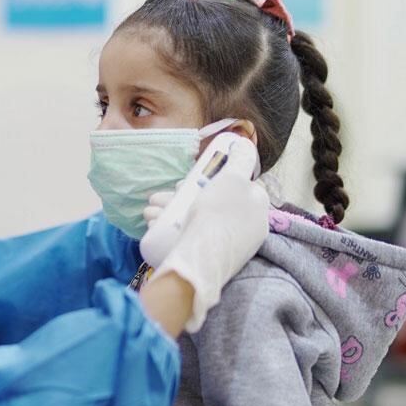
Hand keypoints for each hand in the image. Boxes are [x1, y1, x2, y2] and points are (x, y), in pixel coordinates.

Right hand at [141, 141, 268, 332]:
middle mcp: (246, 230)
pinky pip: (191, 240)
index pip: (236, 187)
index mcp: (257, 211)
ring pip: (197, 222)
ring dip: (169, 212)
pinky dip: (171, 231)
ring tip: (148, 212)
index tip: (189, 180)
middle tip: (160, 198)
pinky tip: (154, 226)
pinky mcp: (209, 263)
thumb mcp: (233, 179)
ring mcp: (228, 249)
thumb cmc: (218, 215)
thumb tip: (245, 143)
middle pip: (212, 205)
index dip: (210, 179)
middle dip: (181, 197)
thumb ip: (242, 159)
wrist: (201, 260)